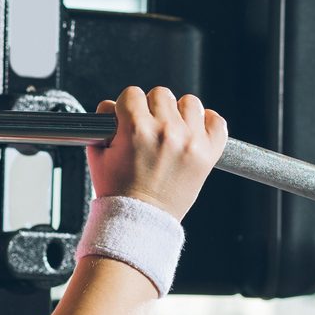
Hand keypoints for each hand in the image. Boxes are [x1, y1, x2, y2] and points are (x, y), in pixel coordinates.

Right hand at [87, 86, 227, 221]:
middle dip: (151, 109)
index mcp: (136, 129)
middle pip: (161, 94)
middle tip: (147, 128)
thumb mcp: (98, 156)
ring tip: (170, 132)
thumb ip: (101, 125)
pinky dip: (207, 123)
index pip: (132, 94)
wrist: (140, 219)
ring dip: (178, 113)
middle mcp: (166, 131)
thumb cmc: (118, 192)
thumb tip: (109, 108)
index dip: (126, 106)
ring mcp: (191, 141)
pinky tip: (193, 132)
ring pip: (189, 102)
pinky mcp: (208, 153)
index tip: (127, 117)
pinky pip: (216, 121)